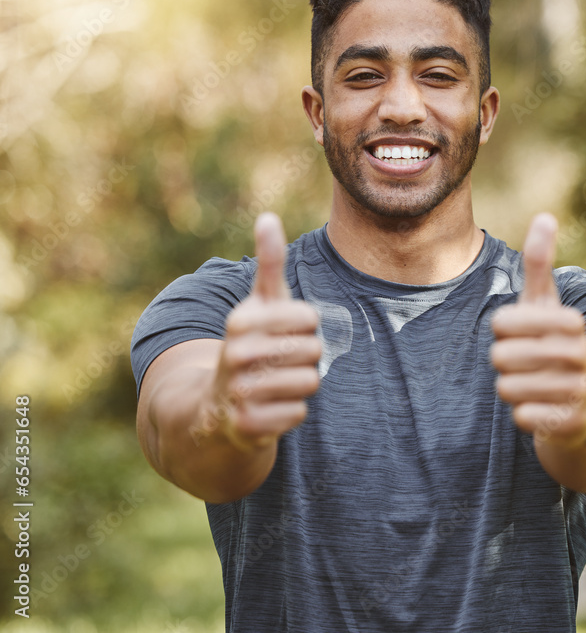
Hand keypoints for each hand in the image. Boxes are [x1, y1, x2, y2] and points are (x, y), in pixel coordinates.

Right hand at [210, 213, 321, 450]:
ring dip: (301, 385)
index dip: (306, 327)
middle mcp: (235, 354)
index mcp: (240, 320)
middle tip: (281, 362)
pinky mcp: (248, 425)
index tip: (284, 333)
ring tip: (276, 383)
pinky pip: (300, 413)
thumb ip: (269, 263)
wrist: (215, 408)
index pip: (309, 317)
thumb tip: (268, 217)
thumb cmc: (251, 345)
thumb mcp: (259, 303)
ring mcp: (239, 391)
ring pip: (310, 382)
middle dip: (306, 358)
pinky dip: (292, 412)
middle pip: (313, 351)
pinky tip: (270, 407)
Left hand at [490, 213, 585, 447]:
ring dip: (512, 388)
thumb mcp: (547, 303)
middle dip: (504, 361)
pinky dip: (524, 414)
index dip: (502, 329)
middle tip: (522, 362)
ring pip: (507, 388)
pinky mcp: (573, 424)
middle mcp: (580, 356)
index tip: (518, 331)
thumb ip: (541, 262)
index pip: (502, 322)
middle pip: (500, 356)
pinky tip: (541, 407)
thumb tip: (545, 216)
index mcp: (571, 323)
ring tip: (532, 383)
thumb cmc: (555, 343)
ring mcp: (579, 392)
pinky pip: (522, 417)